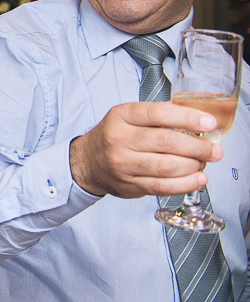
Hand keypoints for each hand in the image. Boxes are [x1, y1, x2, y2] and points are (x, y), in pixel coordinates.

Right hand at [69, 101, 222, 197]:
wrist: (87, 162)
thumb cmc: (115, 136)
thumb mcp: (129, 116)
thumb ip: (160, 114)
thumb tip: (199, 116)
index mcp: (122, 116)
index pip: (158, 114)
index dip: (188, 118)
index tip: (210, 124)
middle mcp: (119, 139)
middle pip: (166, 142)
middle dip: (198, 147)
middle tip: (214, 150)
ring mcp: (122, 164)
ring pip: (167, 167)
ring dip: (194, 166)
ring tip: (204, 163)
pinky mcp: (129, 184)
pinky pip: (162, 187)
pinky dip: (186, 184)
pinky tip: (198, 178)